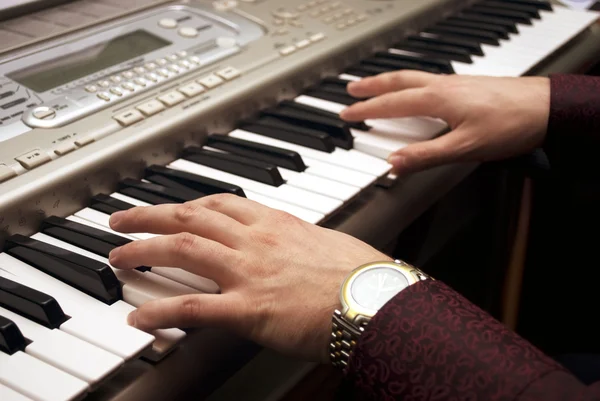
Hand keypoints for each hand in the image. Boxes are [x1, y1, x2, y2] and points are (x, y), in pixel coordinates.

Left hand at [107, 194, 390, 361]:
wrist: (375, 300)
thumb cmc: (362, 275)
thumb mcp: (330, 244)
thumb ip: (304, 241)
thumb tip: (300, 246)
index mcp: (276, 223)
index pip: (221, 203)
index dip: (188, 203)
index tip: (173, 205)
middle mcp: (256, 241)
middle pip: (190, 217)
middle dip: (149, 215)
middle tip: (122, 219)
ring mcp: (248, 272)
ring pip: (183, 250)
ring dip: (143, 250)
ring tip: (117, 256)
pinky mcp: (248, 309)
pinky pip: (192, 306)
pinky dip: (160, 311)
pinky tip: (139, 318)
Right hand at [340, 70, 549, 174]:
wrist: (546, 108)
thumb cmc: (511, 125)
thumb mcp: (465, 148)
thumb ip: (426, 155)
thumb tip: (393, 163)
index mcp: (437, 99)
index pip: (391, 104)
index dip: (366, 110)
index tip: (346, 114)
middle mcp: (443, 86)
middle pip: (397, 81)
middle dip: (371, 86)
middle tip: (351, 89)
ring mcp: (455, 83)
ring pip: (413, 77)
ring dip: (389, 81)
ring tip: (377, 86)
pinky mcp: (467, 85)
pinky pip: (429, 79)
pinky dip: (411, 82)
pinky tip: (417, 91)